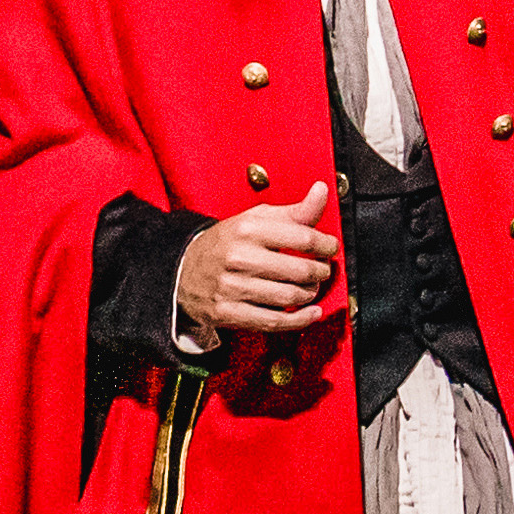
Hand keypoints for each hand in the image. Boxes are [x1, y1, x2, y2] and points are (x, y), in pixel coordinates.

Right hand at [175, 182, 345, 336]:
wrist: (183, 270)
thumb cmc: (228, 242)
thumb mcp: (257, 219)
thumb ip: (294, 211)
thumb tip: (322, 190)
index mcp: (248, 229)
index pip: (303, 237)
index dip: (326, 245)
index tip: (331, 247)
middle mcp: (239, 257)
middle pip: (300, 270)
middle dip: (320, 272)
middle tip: (322, 270)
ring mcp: (232, 287)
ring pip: (290, 296)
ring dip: (310, 294)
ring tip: (311, 286)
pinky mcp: (228, 313)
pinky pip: (274, 322)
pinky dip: (300, 320)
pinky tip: (311, 313)